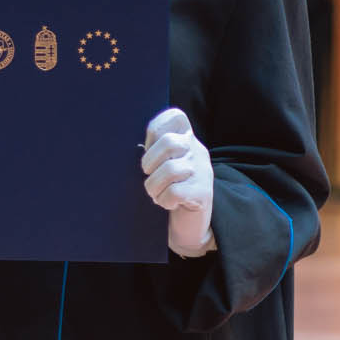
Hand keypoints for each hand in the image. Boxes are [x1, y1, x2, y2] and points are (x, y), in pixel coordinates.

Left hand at [142, 108, 215, 257]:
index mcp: (186, 139)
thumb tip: (136, 147)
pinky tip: (168, 203)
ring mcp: (203, 171)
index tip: (148, 147)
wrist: (190, 222)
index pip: (176, 117)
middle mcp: (197, 151)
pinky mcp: (203, 193)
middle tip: (147, 174)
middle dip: (149, 161)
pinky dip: (164, 200)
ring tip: (154, 193)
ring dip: (153, 186)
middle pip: (169, 142)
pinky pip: (175, 192)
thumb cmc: (169, 189)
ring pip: (170, 170)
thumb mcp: (163, 164)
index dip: (156, 128)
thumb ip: (155, 150)